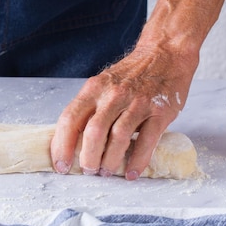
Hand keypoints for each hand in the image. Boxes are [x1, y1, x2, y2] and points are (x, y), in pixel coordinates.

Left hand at [50, 44, 194, 179]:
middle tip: (88, 171)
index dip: (62, 145)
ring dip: (110, 161)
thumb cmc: (131, 74)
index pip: (70, 119)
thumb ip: (90, 108)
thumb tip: (72, 141)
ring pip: (118, 138)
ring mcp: (138, 103)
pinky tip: (131, 172)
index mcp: (94, 89)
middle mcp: (114, 95)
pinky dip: (138, 161)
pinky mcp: (160, 111)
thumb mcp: (103, 84)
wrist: (165, 52)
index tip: (61, 164)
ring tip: (106, 172)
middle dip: (87, 158)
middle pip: (93, 132)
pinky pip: (147, 141)